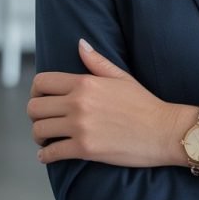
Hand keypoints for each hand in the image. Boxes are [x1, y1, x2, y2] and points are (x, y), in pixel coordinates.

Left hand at [26, 40, 183, 166]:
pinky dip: (45, 156)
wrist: (163, 130)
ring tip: (47, 137)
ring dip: (39, 135)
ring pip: (38, 130)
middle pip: (34, 107)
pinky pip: (51, 153)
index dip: (36, 91)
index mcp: (85, 82)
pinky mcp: (84, 149)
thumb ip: (97, 61)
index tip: (41, 98)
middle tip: (44, 119)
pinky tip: (49, 154)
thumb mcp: (121, 77)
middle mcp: (78, 103)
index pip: (42, 82)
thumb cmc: (145, 103)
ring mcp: (80, 127)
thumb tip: (81, 44)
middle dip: (35, 114)